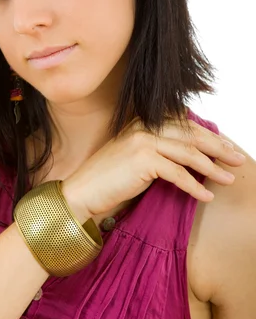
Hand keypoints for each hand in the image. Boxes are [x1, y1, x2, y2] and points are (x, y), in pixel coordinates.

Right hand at [61, 116, 245, 221]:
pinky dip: (194, 186)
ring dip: (213, 167)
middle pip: (190, 134)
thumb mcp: (134, 159)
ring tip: (230, 178)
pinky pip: (177, 173)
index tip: (225, 147)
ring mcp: (142, 140)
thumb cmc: (107, 180)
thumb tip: (190, 158)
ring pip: (188, 152)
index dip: (207, 135)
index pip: (183, 124)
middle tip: (238, 159)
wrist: (80, 193)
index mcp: (142, 122)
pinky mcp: (142, 160)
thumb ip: (157, 151)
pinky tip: (206, 196)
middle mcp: (143, 127)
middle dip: (218, 147)